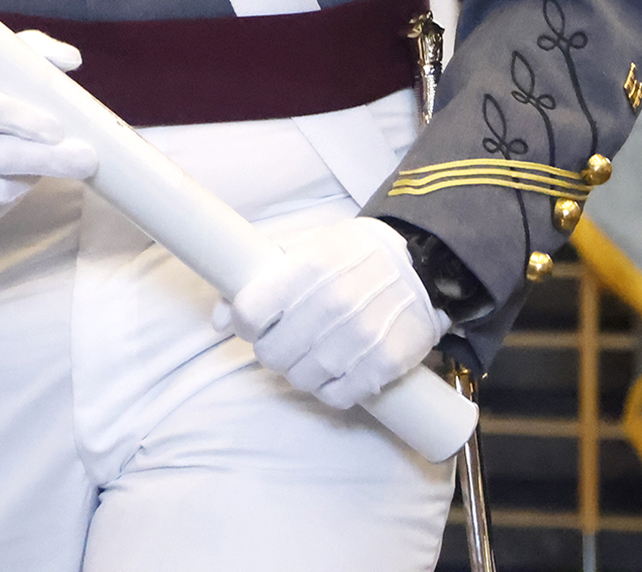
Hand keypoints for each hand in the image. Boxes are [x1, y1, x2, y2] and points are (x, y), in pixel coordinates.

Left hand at [214, 217, 449, 410]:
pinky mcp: (383, 364)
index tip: (253, 322)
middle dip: (270, 350)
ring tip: (310, 354)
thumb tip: (216, 320)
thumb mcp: (305, 245)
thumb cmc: (353, 254)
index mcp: (308, 266)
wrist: (424, 267)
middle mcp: (332, 302)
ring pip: (300, 379)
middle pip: (271, 354)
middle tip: (283, 340)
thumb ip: (258, 274)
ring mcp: (360, 337)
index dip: (243, 323)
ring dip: (298, 371)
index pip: (249, 313)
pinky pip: (336, 396)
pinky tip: (334, 370)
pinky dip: (329, 389)